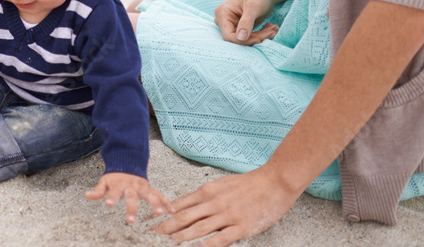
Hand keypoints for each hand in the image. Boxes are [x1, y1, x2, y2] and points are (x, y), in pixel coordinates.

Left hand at [85, 172, 173, 223]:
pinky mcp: (150, 189)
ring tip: (159, 213)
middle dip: (132, 208)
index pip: (114, 191)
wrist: (127, 163)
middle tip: (131, 220)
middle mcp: (132, 186)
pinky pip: (160, 195)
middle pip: (132, 197)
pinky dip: (166, 202)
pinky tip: (171, 211)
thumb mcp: (104, 181)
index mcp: (119, 184)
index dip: (112, 197)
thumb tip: (87, 195)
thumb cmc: (115, 177)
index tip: (109, 204)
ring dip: (155, 203)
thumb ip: (98, 190)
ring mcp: (142, 187)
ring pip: (150, 195)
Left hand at [154, 164, 300, 245]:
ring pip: (197, 229)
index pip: (179, 205)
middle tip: (150, 236)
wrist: (275, 182)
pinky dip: (205, 246)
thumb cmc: (248, 183)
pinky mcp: (241, 227)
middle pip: (183, 217)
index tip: (148, 222)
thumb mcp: (221, 185)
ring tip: (166, 244)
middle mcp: (213, 202)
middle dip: (164, 228)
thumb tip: (184, 206)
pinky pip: (220, 239)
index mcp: (207, 191)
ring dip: (180, 238)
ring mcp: (227, 215)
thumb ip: (203, 196)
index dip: (162, 215)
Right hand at [213, 0, 277, 44]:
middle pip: (238, 38)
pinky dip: (261, 34)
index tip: (259, 40)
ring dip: (261, 36)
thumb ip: (246, 23)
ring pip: (245, 39)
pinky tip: (270, 28)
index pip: (228, 35)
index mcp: (223, 14)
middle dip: (255, 37)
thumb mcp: (252, 7)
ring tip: (274, 29)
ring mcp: (232, 24)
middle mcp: (224, 20)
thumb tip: (240, 38)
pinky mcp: (241, 27)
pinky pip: (250, 36)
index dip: (242, 41)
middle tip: (272, 33)